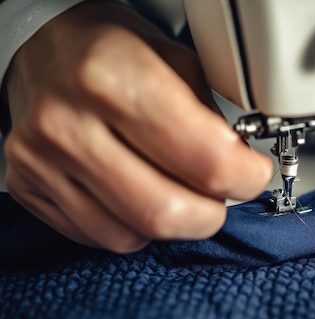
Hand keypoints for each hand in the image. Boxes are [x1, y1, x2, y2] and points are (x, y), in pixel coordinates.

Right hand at [2, 1, 271, 251]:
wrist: (43, 51)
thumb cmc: (114, 51)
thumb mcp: (177, 60)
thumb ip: (212, 119)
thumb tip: (241, 168)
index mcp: (112, 76)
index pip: (205, 161)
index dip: (245, 178)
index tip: (253, 174)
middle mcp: (68, 122)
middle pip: (166, 213)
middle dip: (210, 214)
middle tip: (221, 194)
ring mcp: (41, 160)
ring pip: (132, 235)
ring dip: (173, 224)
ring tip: (180, 192)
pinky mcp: (28, 186)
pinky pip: (101, 237)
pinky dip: (135, 229)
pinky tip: (140, 196)